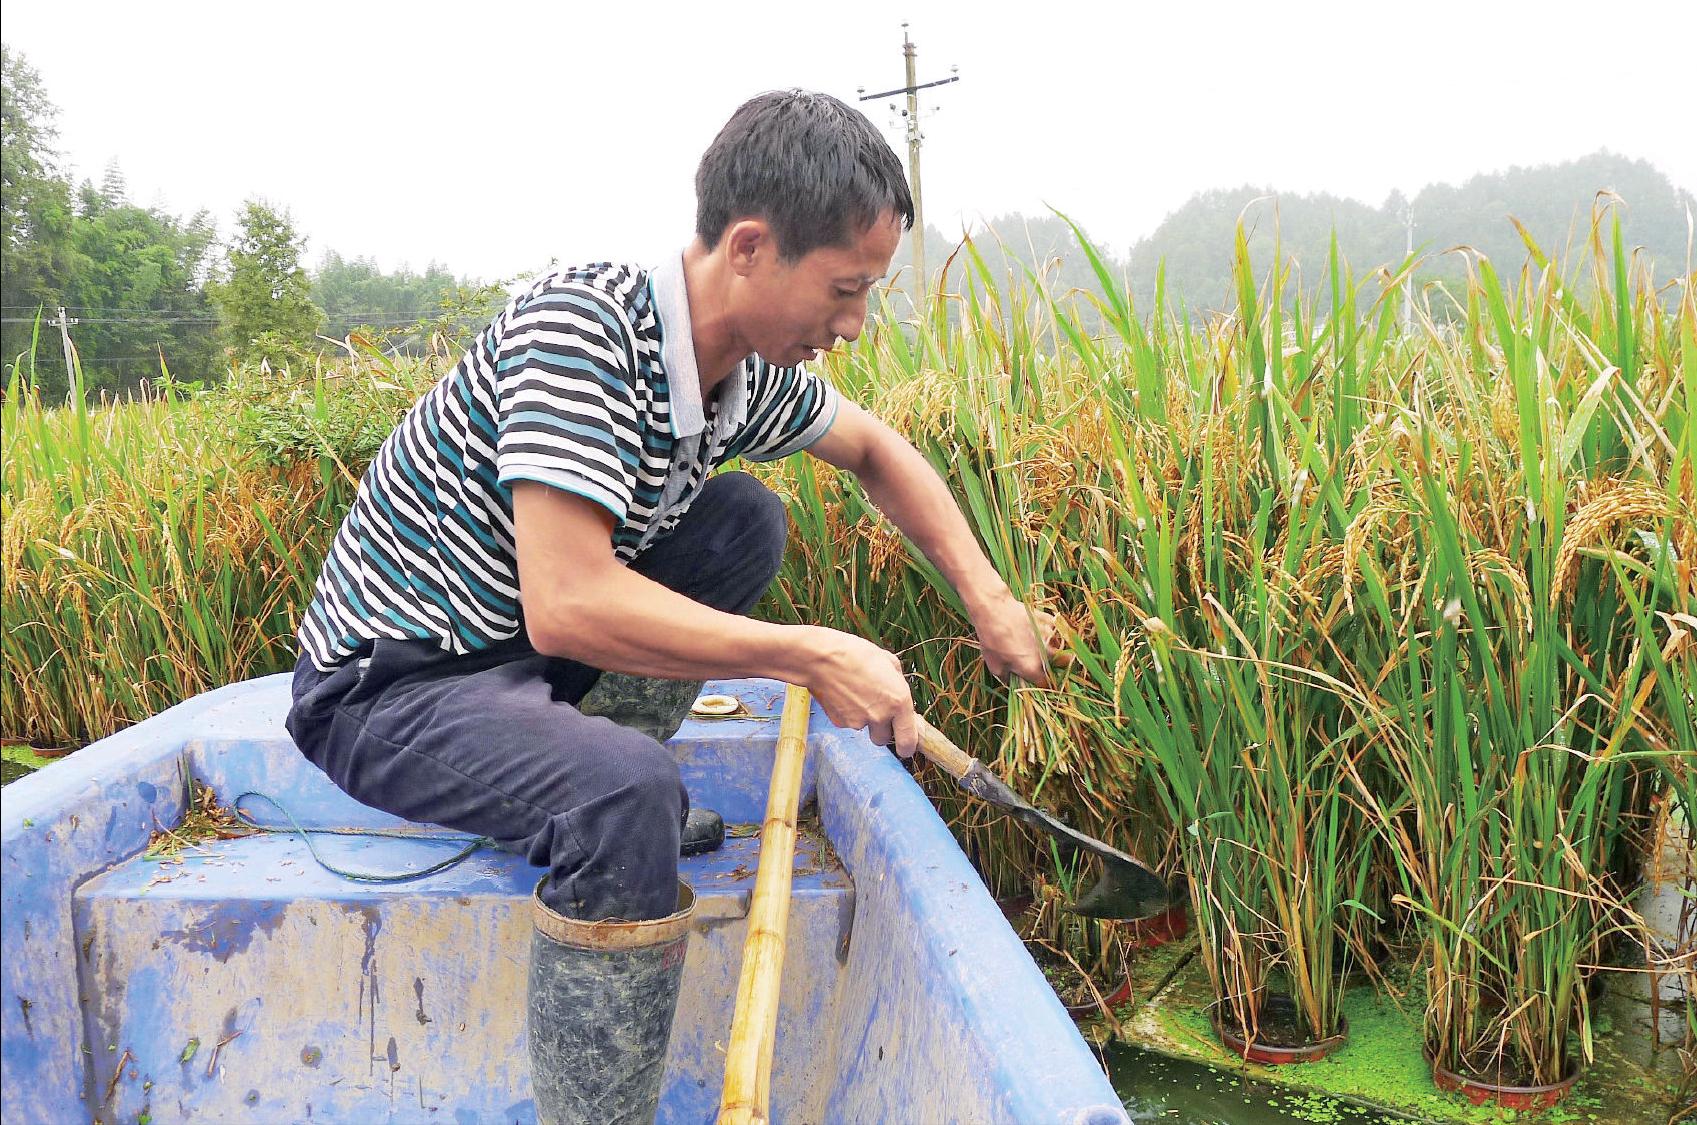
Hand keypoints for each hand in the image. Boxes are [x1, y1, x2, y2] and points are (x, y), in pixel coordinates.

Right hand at [804, 628, 918, 757]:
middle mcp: (880, 716)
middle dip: (881, 729)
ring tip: (855, 693)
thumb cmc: (855, 654)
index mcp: (898, 701)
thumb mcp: (888, 661)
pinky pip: (848, 723)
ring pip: (865, 729)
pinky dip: (847, 713)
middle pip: (884, 739)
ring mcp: (859, 722)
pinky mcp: (840, 722)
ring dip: (863, 718)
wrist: (821, 658)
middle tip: (876, 709)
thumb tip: (898, 691)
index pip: (908, 741)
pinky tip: (843, 694)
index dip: (907, 747)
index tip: (905, 747)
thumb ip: (898, 683)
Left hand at [972, 596, 1063, 687]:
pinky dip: (1050, 632)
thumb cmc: (992, 640)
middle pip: (1062, 664)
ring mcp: (1050, 637)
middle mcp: (1046, 654)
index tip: (1039, 680)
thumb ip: (1009, 679)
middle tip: (1045, 661)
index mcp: (1033, 669)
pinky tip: (1037, 630)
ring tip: (1039, 644)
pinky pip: (1055, 631)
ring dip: (1053, 648)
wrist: (994, 611)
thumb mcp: (995, 666)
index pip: (1047, 684)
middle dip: (1056, 664)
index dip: (1043, 683)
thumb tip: (1015, 682)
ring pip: (1060, 646)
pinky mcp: (1050, 622)